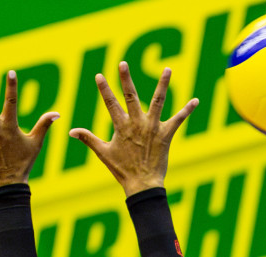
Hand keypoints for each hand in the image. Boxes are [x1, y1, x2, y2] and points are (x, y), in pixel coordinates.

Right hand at [69, 63, 196, 196]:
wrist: (143, 184)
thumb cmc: (122, 170)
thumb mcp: (103, 153)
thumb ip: (88, 138)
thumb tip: (70, 131)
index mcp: (121, 126)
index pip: (110, 103)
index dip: (104, 89)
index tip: (100, 76)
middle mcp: (137, 123)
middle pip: (131, 96)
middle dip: (126, 79)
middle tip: (123, 63)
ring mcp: (152, 127)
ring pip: (158, 101)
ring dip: (163, 84)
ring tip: (168, 69)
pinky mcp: (166, 134)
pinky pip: (178, 120)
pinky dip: (187, 110)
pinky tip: (196, 101)